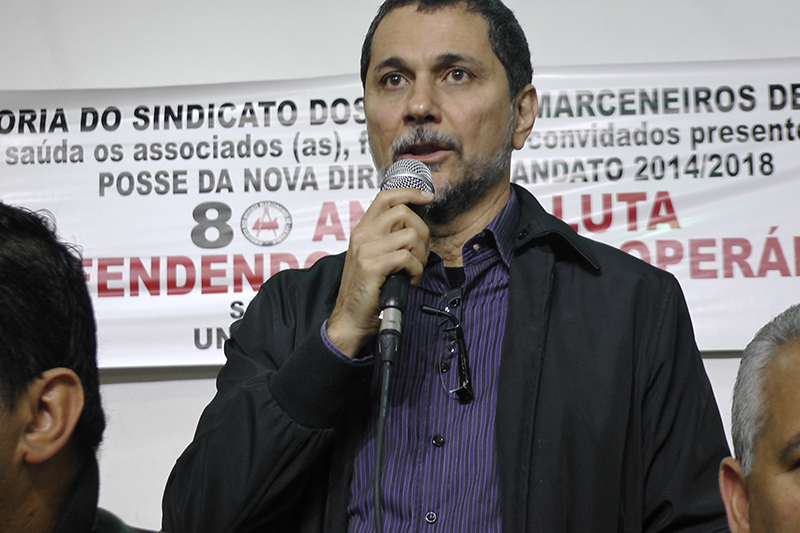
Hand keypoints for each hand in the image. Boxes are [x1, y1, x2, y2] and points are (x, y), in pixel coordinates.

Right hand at [326, 188, 432, 357]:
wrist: (350, 318)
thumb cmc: (367, 290)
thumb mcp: (373, 257)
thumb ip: (388, 239)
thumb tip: (416, 227)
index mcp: (362, 230)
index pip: (385, 197)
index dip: (409, 193)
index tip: (427, 197)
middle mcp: (362, 235)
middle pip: (403, 212)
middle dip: (422, 232)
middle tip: (421, 253)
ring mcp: (366, 250)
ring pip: (410, 235)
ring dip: (420, 255)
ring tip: (414, 269)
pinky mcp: (372, 266)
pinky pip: (407, 258)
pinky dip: (416, 271)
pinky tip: (409, 280)